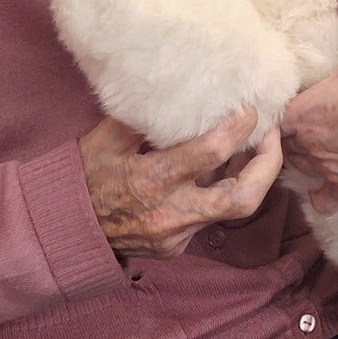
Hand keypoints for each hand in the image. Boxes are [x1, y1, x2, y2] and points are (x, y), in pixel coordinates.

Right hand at [78, 109, 280, 259]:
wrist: (63, 231)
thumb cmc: (83, 177)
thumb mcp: (106, 139)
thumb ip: (145, 119)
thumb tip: (178, 91)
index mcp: (152, 181)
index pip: (211, 154)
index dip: (238, 128)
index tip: (250, 108)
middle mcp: (171, 214)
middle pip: (244, 198)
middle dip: (268, 166)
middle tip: (273, 136)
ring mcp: (176, 236)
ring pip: (229, 209)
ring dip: (247, 178)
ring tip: (254, 147)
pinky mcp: (176, 248)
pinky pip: (208, 218)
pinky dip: (219, 192)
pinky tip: (220, 171)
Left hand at [280, 0, 337, 213]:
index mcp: (305, 116)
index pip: (270, 114)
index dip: (273, 105)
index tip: (281, 95)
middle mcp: (310, 148)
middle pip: (280, 142)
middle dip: (284, 129)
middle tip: (294, 112)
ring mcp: (331, 171)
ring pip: (298, 168)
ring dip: (298, 155)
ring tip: (306, 139)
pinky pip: (325, 198)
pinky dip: (321, 192)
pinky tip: (325, 180)